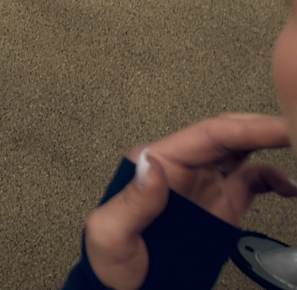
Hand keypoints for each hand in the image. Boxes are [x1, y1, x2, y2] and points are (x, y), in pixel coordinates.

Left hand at [84, 115, 296, 288]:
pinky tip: (290, 186)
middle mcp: (181, 167)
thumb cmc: (111, 261)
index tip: (278, 127)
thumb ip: (131, 201)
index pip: (206, 135)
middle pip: (228, 136)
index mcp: (155, 163)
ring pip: (242, 153)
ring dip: (271, 147)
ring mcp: (203, 185)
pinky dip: (273, 179)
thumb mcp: (110, 233)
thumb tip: (152, 163)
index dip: (246, 128)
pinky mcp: (220, 206)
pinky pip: (251, 182)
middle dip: (265, 129)